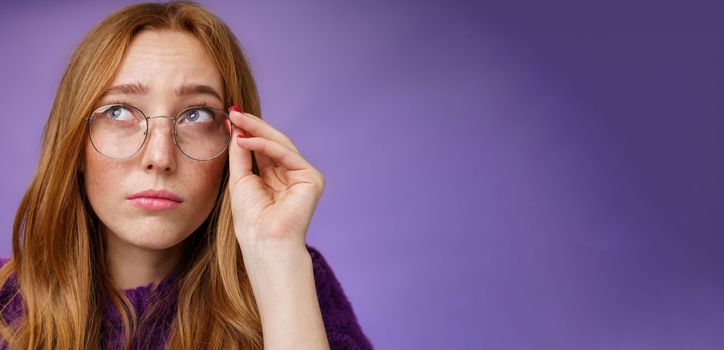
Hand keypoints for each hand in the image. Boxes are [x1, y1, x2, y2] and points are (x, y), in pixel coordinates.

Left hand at [226, 107, 324, 250]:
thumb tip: (236, 127)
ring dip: (257, 130)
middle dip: (252, 126)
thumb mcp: (240, 179)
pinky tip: (245, 140)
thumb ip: (241, 153)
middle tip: (233, 111)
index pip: (263, 149)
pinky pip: (286, 154)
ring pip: (280, 144)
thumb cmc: (251, 221)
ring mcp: (304, 177)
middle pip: (273, 143)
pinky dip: (264, 145)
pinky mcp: (312, 179)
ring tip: (236, 119)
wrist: (264, 243)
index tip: (229, 117)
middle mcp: (293, 175)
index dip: (247, 132)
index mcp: (277, 178)